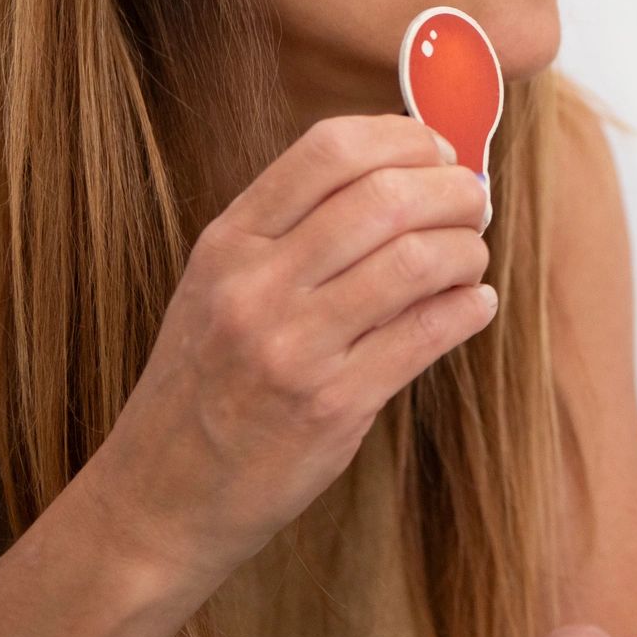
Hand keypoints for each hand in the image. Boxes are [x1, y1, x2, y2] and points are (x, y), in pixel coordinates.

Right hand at [86, 114, 494, 585]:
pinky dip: (469, 309)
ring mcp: (293, 347)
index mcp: (229, 243)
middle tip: (476, 203)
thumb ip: (295, 230)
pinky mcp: (333, 406)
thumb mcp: (219, 287)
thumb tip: (407, 174)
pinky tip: (474, 306)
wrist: (159, 498)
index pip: (330, 151)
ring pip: (417, 260)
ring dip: (467, 252)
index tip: (439, 151)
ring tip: (471, 262)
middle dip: (454, 191)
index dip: (405, 138)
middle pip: (386, 197)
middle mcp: (256, 286)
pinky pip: (428, 333)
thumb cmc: (206, 384)